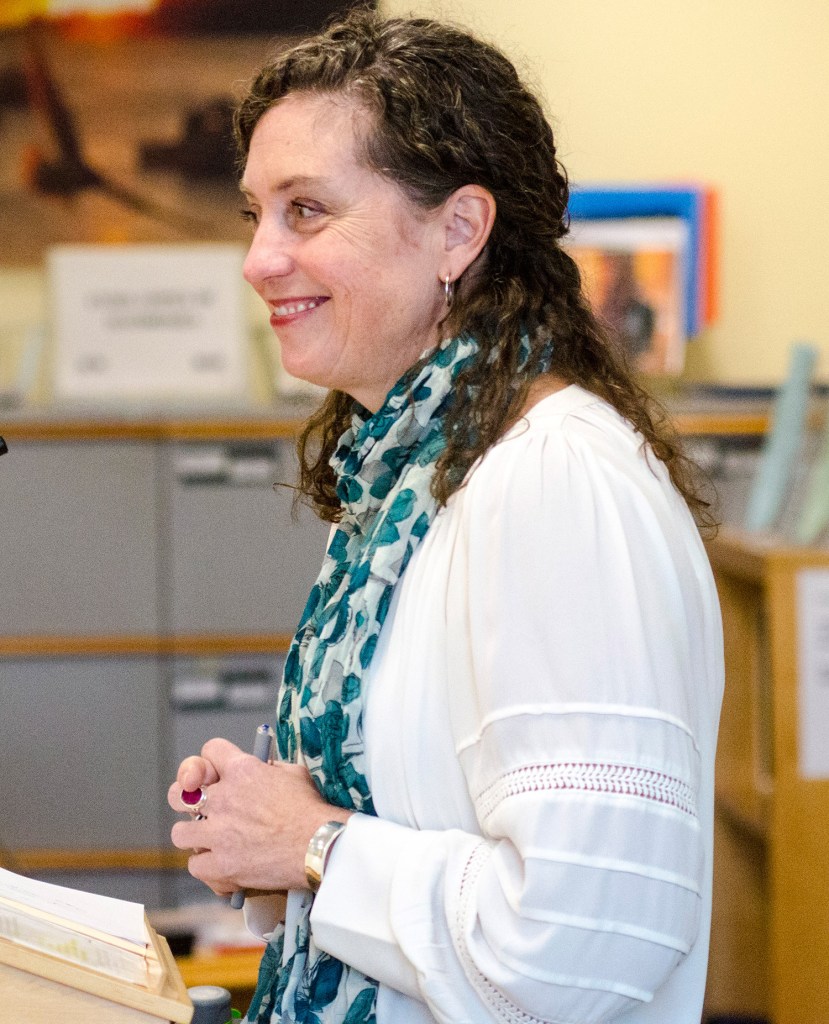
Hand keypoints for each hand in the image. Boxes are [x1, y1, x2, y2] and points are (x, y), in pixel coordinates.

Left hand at [168, 738, 350, 895]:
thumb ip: (269, 769)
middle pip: (178, 793)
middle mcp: (224, 798)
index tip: (217, 773)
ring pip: (180, 832)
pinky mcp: (220, 865)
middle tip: (198, 809)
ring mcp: (218, 832)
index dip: (212, 761)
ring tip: (211, 841)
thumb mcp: (293, 773)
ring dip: (195, 836)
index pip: (210, 751)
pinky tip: (222, 866)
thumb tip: (262, 771)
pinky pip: (194, 865)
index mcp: (242, 769)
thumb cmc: (312, 810)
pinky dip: (207, 867)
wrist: (320, 846)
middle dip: (186, 799)